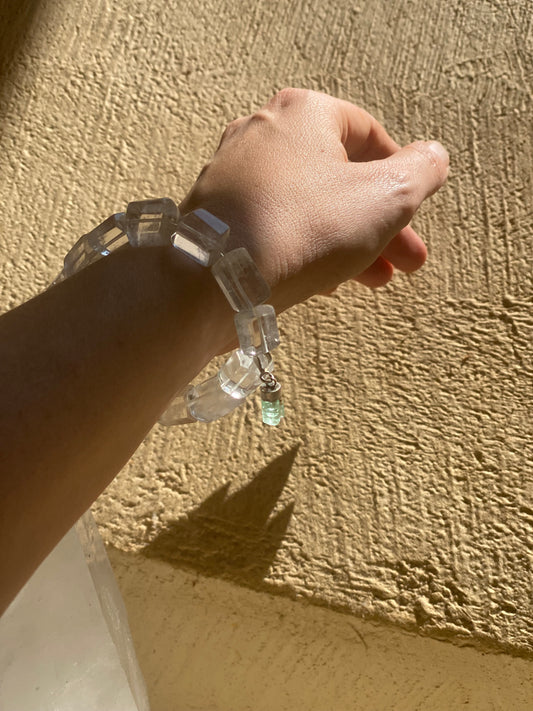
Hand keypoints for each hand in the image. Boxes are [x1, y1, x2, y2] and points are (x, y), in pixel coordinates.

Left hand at [179, 88, 448, 312]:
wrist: (215, 279)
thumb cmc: (303, 228)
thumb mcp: (385, 198)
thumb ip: (420, 173)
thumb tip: (431, 159)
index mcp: (303, 114)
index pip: (369, 135)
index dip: (401, 177)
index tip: (415, 216)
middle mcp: (262, 134)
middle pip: (339, 178)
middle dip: (380, 224)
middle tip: (406, 263)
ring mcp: (233, 176)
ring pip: (308, 207)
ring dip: (348, 242)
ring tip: (373, 281)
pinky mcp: (216, 217)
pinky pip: (275, 227)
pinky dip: (306, 248)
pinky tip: (325, 283)